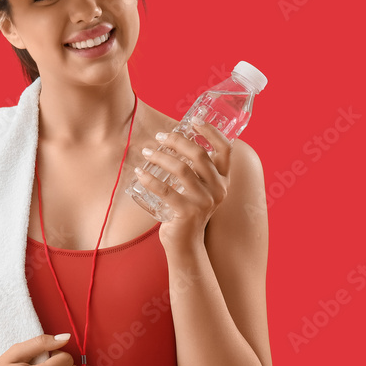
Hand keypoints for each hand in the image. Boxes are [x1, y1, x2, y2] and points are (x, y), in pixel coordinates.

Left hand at [135, 116, 234, 246]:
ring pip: (181, 170)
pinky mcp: (187, 212)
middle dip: (176, 141)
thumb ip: (195, 170)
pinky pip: (165, 190)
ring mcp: (204, 202)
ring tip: (146, 152)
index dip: (211, 132)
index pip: (226, 150)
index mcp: (224, 180)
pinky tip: (139, 173)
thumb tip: (174, 140)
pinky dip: (150, 179)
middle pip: (199, 155)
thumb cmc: (187, 211)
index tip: (193, 120)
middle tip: (159, 137)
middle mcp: (219, 190)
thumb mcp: (198, 189)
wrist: (186, 244)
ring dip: (160, 157)